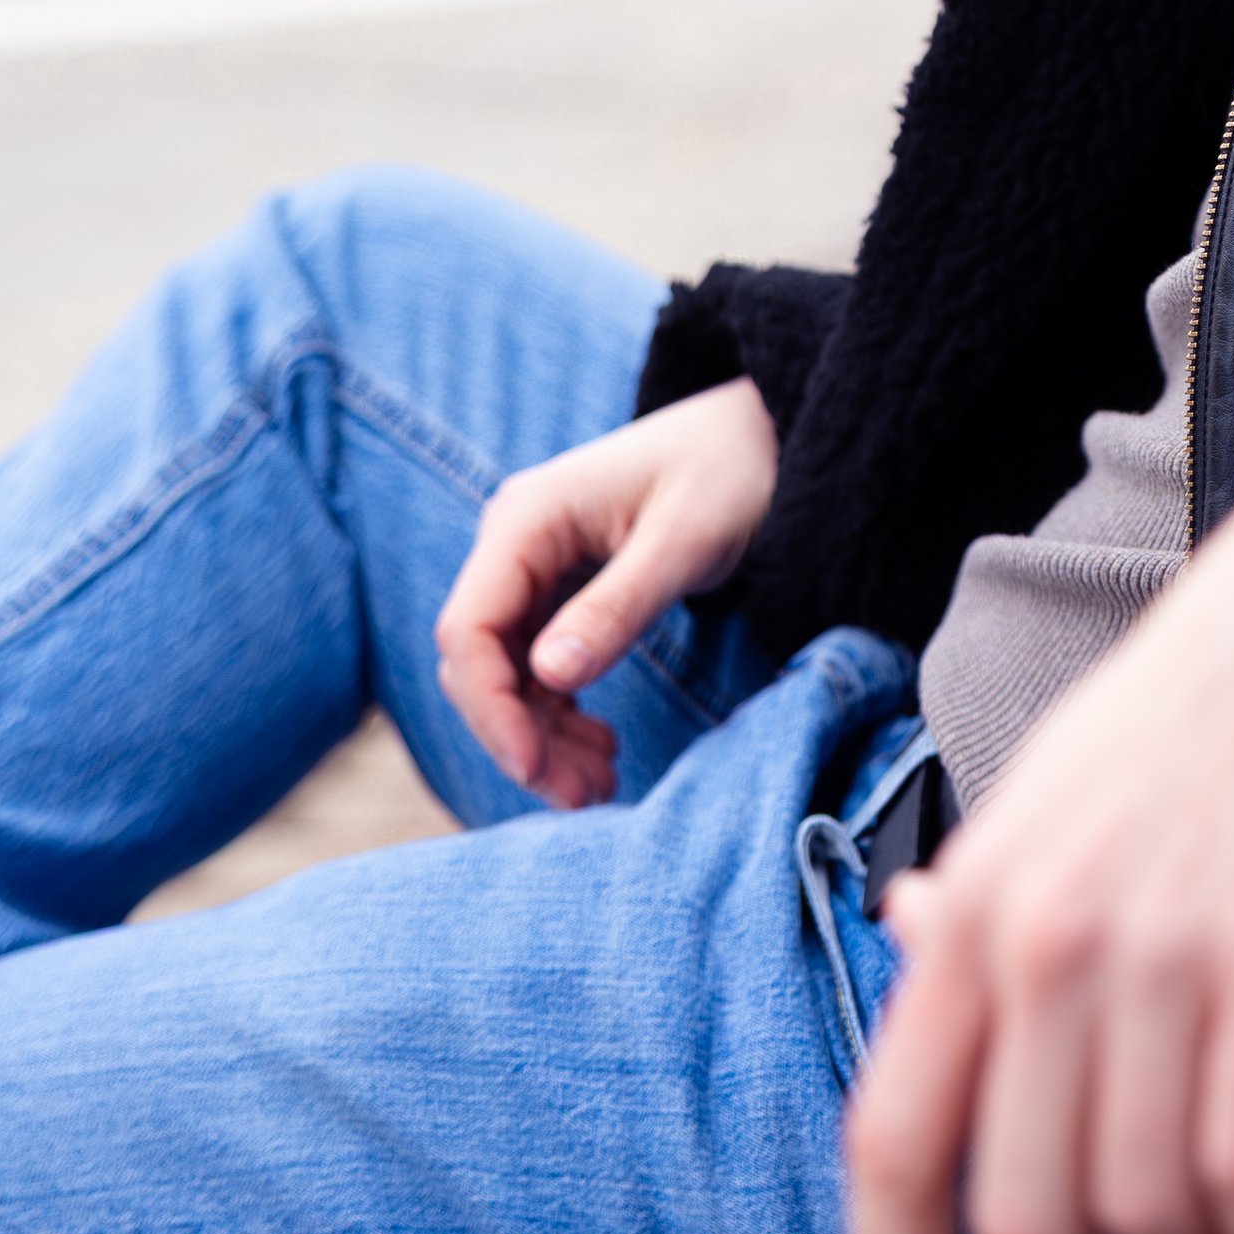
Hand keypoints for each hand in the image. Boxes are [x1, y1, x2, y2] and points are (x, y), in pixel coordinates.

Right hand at [432, 379, 777, 808]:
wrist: (764, 436)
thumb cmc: (731, 470)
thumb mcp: (685, 541)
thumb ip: (618, 606)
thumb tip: (549, 677)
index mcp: (527, 519)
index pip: (470, 630)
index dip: (492, 710)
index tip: (537, 769)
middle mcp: (516, 542)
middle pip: (480, 661)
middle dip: (520, 736)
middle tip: (583, 796)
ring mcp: (536, 566)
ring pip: (508, 672)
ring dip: (542, 735)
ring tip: (599, 784)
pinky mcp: (562, 588)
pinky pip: (538, 664)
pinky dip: (561, 713)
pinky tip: (600, 744)